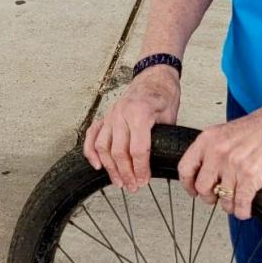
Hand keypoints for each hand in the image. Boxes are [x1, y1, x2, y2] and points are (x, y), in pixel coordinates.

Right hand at [84, 65, 180, 191]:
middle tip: (133, 187)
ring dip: (109, 168)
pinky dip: (91, 151)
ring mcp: (111, 114)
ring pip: (103, 146)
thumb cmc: (164, 95)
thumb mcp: (170, 117)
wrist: (154, 75)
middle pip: (118, 151)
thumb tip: (159, 164)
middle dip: (125, 173)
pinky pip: (92, 135)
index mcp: (140, 113)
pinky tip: (97, 165)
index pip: (137, 149)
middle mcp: (121, 114)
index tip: (144, 182)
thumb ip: (162, 139)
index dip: (140, 169)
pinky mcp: (106, 116)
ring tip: (119, 182)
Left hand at [177, 100, 261, 219]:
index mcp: (207, 140)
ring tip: (233, 203)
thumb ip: (211, 150)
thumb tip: (204, 171)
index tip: (192, 190)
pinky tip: (244, 210)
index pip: (185, 168)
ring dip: (228, 205)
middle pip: (202, 188)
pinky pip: (240, 203)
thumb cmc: (258, 128)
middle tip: (216, 197)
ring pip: (222, 198)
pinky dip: (242, 211)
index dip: (187, 184)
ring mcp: (233, 166)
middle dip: (209, 197)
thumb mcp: (224, 132)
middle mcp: (217, 153)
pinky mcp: (250, 177)